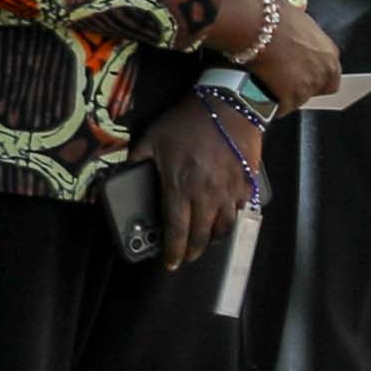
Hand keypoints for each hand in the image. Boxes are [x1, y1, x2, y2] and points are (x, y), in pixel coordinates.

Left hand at [148, 98, 260, 268]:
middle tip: (184, 255)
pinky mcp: (246, 185)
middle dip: (190, 251)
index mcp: (179, 187)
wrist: (228, 106)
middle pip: (200, 236)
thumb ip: (137, 162)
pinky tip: (222, 221)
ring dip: (211, 240)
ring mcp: (229, 192)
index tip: (169, 263)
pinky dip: (230, 222)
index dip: (172, 252)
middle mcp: (206, 195)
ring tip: (203, 241)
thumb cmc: (186, 122)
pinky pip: (239, 213)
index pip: (176, 230)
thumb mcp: (151, 139)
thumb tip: (124, 177)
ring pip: (223, 229)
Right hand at [245, 0, 343, 104]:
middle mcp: (323, 72)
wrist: (256, 25)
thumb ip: (305, 39)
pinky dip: (270, 105)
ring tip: (267, 88)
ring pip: (298, 101)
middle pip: (316, 90)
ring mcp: (307, 86)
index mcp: (329, 53)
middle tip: (282, 82)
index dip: (316, 79)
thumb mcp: (299, 23)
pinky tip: (259, 97)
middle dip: (300, 88)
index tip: (303, 77)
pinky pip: (281, 108)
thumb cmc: (273, 16)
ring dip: (285, 96)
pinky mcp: (289, 97)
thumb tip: (296, 39)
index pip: (331, 77)